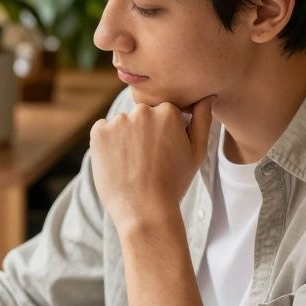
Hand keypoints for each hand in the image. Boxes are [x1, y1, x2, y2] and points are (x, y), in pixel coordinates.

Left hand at [90, 96, 214, 231]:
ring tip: (132, 164)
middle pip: (142, 115)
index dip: (163, 133)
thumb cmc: (173, 183)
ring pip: (122, 123)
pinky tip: (118, 162)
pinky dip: (107, 143)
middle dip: (143, 132)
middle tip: (147, 160)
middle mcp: (142, 110)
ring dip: (125, 137)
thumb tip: (206, 96)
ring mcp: (119, 120)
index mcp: (168, 111)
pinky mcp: (99, 131)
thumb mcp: (196, 152)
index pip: (163, 113)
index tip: (163, 153)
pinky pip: (103, 130)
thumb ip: (202, 120)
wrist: (144, 210)